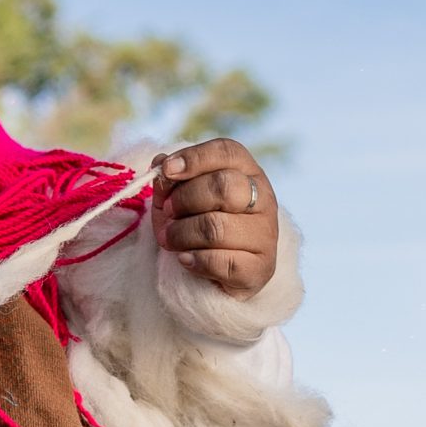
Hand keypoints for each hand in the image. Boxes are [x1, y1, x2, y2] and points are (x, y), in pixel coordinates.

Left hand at [155, 140, 278, 299]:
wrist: (219, 274)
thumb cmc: (198, 225)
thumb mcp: (179, 198)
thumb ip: (170, 180)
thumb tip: (160, 162)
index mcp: (247, 172)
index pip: (227, 152)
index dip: (194, 158)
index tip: (166, 170)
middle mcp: (263, 199)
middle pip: (223, 186)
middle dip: (185, 199)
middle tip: (168, 212)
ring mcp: (265, 235)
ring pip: (217, 227)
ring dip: (182, 234)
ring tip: (169, 240)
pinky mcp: (260, 268)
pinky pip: (222, 262)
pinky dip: (195, 261)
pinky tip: (185, 260)